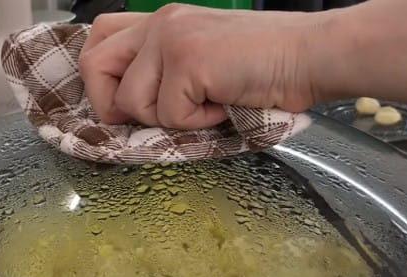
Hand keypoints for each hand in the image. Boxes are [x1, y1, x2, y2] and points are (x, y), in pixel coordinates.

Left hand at [79, 4, 330, 128]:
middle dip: (114, 106)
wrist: (312, 56)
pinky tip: (224, 106)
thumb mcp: (203, 62)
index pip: (99, 38)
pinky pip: (169, 116)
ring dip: (169, 120)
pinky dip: (198, 125)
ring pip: (131, 102)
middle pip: (94, 66)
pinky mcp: (188, 60)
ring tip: (208, 105)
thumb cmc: (267, 66)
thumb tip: (126, 110)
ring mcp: (171, 38)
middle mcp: (160, 22)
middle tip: (156, 118)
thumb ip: (163, 71)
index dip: (100, 80)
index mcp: (161, 21)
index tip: (122, 106)